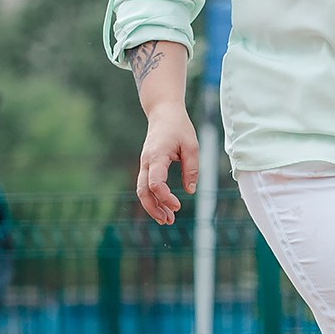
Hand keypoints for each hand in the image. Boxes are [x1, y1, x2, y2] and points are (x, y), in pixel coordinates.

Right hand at [136, 105, 199, 225]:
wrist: (163, 112)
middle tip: (169, 221)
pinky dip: (153, 198)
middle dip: (154, 209)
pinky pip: (146, 185)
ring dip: (153, 207)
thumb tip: (190, 191)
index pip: (155, 183)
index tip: (178, 205)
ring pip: (142, 190)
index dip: (165, 197)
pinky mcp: (147, 166)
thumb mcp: (192, 146)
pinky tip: (164, 207)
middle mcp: (146, 161)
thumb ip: (191, 169)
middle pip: (143, 191)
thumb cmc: (179, 127)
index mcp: (157, 156)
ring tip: (168, 219)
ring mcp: (144, 164)